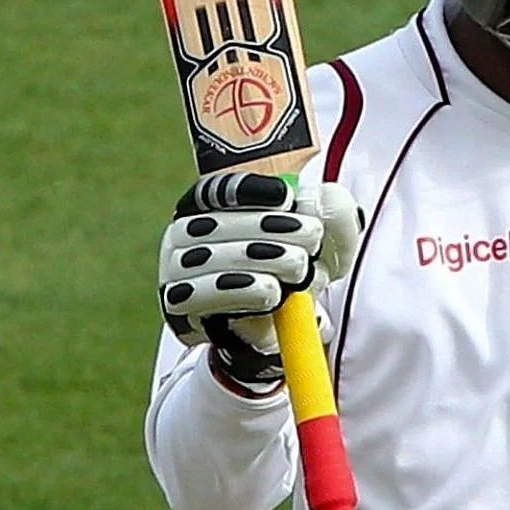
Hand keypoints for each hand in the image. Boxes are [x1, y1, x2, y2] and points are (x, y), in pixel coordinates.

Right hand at [158, 173, 362, 386]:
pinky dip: (244, 290)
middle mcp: (186, 229)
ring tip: (299, 270)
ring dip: (265, 260)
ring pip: (215, 256)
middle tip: (311, 239)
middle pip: (220, 221)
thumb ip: (334, 214)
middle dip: (272, 228)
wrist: (275, 324)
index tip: (286, 197)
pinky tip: (272, 292)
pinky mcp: (179, 300)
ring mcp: (176, 264)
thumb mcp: (326, 241)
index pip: (219, 186)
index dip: (250, 189)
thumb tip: (321, 199)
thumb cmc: (295, 268)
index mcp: (212, 201)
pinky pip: (205, 292)